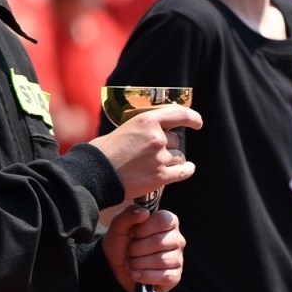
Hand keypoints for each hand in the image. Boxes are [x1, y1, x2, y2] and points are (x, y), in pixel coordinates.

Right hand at [87, 104, 201, 202]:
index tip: (197, 122)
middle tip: (151, 154)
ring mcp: (159, 158)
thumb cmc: (102, 152)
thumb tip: (157, 132)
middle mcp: (157, 138)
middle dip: (168, 146)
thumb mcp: (123, 129)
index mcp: (146, 121)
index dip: (192, 117)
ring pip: (178, 157)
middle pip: (175, 141)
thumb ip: (142, 130)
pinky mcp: (160, 177)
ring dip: (172, 160)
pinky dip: (186, 170)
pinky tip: (186, 169)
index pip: (178, 114)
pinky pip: (183, 172)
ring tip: (155, 165)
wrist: (94, 174)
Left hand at [103, 206, 183, 291]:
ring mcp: (177, 258)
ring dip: (139, 264)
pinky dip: (146, 276)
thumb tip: (145, 213)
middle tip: (129, 252)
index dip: (143, 229)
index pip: (163, 221)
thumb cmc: (121, 243)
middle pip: (160, 242)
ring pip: (161, 261)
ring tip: (131, 263)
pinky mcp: (175, 276)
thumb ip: (129, 214)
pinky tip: (136, 275)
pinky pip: (165, 277)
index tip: (132, 234)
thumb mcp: (119, 225)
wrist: (114, 266)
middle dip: (137, 249)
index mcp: (168, 222)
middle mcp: (177, 239)